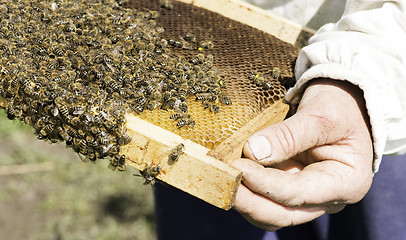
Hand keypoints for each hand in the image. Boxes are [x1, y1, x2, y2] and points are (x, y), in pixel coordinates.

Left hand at [232, 79, 373, 230]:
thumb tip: (253, 151)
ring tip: (223, 178)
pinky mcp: (289, 187)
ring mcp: (306, 195)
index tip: (239, 168)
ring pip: (269, 212)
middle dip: (250, 202)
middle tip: (223, 182)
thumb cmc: (340, 108)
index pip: (299, 194)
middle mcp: (326, 198)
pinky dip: (247, 190)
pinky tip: (231, 174)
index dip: (265, 184)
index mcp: (346, 183)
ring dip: (245, 199)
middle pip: (282, 214)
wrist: (343, 104)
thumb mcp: (321, 115)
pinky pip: (264, 197)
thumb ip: (290, 135)